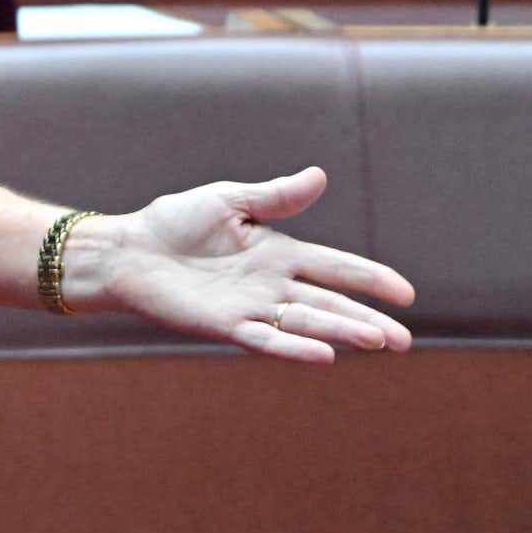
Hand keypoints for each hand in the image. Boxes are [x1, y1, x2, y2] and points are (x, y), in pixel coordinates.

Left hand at [80, 167, 414, 364]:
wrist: (126, 249)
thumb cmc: (173, 223)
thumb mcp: (229, 201)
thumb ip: (274, 196)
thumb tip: (320, 176)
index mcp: (278, 252)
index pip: (335, 267)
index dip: (369, 279)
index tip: (405, 294)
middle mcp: (271, 284)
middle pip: (329, 304)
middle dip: (367, 320)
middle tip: (404, 341)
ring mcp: (250, 307)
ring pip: (305, 323)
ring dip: (340, 332)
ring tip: (378, 342)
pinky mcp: (224, 325)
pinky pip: (265, 339)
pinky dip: (293, 347)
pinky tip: (324, 356)